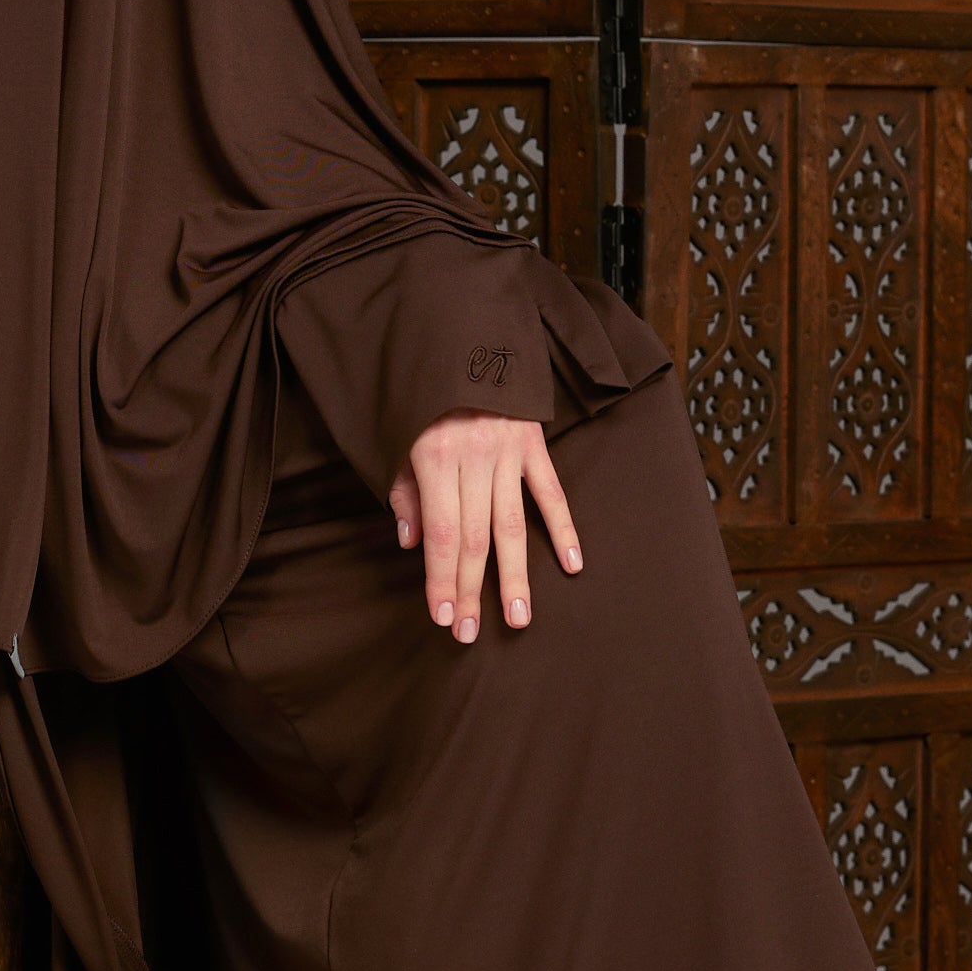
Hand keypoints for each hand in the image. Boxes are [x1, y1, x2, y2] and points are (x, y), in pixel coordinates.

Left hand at [389, 408, 581, 639]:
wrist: (465, 336)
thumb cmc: (422, 393)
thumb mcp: (398, 437)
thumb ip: (405, 492)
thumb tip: (413, 543)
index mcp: (435, 459)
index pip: (443, 534)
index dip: (443, 579)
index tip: (443, 618)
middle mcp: (474, 459)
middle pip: (476, 539)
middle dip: (472, 590)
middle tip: (470, 634)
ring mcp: (508, 452)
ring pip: (513, 525)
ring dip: (516, 576)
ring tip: (520, 618)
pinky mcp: (534, 443)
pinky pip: (551, 492)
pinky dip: (564, 528)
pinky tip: (572, 564)